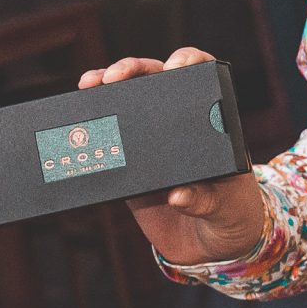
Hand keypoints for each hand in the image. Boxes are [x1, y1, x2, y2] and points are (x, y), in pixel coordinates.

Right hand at [80, 46, 267, 266]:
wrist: (211, 246)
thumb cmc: (231, 214)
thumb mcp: (226, 207)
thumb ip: (207, 201)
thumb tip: (179, 194)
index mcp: (211, 120)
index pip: (201, 75)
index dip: (187, 61)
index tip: (174, 67)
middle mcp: (179, 123)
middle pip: (154, 80)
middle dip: (132, 69)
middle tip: (114, 76)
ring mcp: (152, 142)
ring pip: (125, 103)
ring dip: (104, 88)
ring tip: (88, 85)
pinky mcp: (131, 165)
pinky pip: (108, 141)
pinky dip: (91, 128)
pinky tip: (76, 125)